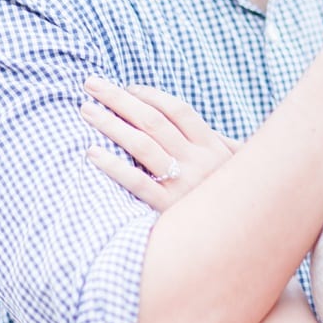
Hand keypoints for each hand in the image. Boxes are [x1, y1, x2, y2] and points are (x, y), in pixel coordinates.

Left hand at [81, 78, 238, 211]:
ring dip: (111, 124)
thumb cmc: (231, 200)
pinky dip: (113, 166)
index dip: (150, 96)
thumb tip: (218, 134)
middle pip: (154, 121)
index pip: (178, 110)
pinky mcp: (167, 208)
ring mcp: (183, 183)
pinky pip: (136, 183)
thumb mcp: (236, 168)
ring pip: (142, 145)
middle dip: (120, 99)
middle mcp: (199, 161)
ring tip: (86, 110)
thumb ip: (226, 148)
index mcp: (212, 147)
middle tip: (91, 84)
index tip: (126, 88)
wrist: (235, 237)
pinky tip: (92, 153)